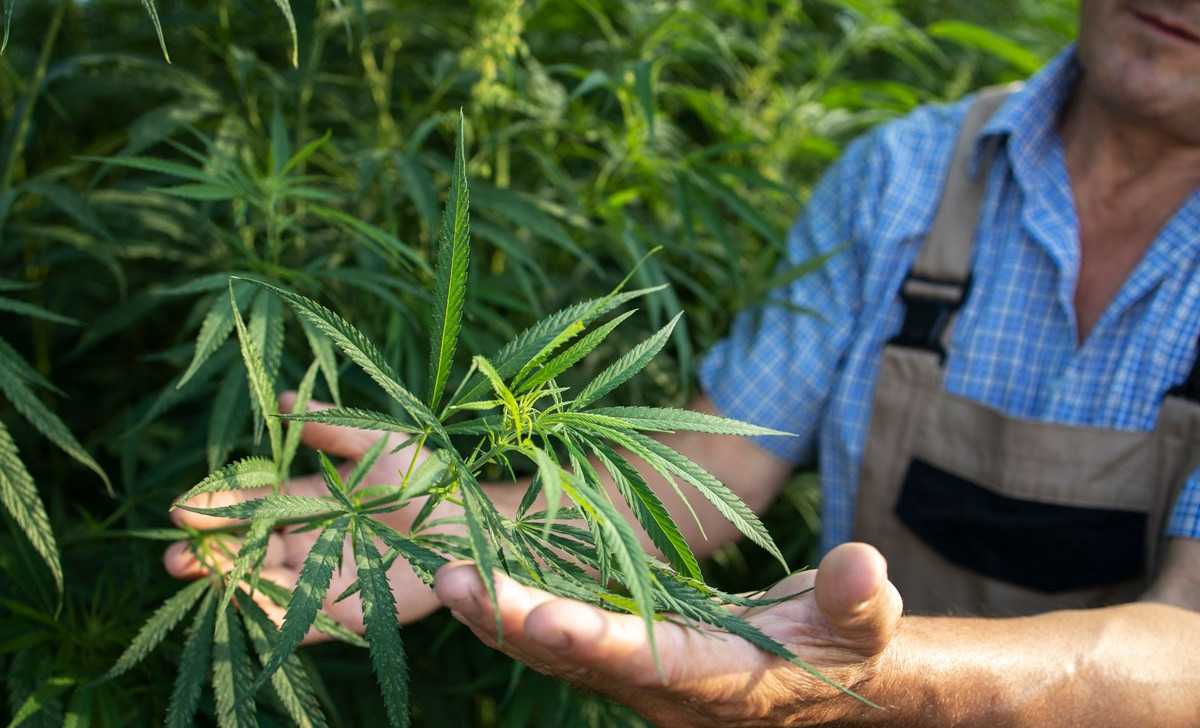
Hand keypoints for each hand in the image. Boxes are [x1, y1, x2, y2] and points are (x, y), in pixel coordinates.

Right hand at [163, 391, 448, 639]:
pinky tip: (244, 609)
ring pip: (266, 585)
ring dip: (231, 583)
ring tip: (201, 577)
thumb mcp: (376, 441)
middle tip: (175, 555)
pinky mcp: (347, 614)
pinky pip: (300, 621)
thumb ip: (330, 425)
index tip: (181, 508)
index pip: (254, 505)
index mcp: (310, 500)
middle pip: (250, 549)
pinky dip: (270, 618)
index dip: (218, 506)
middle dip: (210, 553)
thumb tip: (280, 400)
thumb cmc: (428, 474)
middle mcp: (310, 540)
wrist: (473, 520)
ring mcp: (325, 578)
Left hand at [433, 542, 901, 727]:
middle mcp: (668, 691)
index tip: (545, 618)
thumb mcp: (866, 622)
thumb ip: (859, 599)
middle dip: (516, 625)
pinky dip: (517, 613)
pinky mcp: (629, 656)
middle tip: (456, 581)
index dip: (600, 644)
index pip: (653, 664)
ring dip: (500, 618)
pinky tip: (476, 582)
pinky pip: (564, 639)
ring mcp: (642, 677)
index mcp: (723, 682)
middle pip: (582, 662)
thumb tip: (862, 565)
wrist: (831, 683)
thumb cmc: (850, 644)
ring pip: (559, 655)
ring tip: (447, 577)